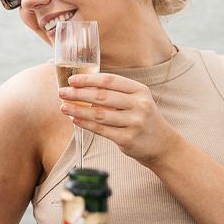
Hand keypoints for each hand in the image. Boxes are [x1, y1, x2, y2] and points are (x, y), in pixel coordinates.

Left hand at [59, 72, 182, 165]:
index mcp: (140, 90)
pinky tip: (74, 119)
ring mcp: (134, 123)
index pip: (110, 81)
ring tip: (63, 106)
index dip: (89, 79)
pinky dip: (85, 124)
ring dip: (78, 110)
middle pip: (102, 97)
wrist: (162, 144)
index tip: (72, 80)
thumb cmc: (142, 118)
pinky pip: (101, 130)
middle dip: (78, 94)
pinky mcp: (127, 139)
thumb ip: (115, 94)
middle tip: (62, 92)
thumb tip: (82, 88)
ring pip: (99, 114)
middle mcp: (139, 105)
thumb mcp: (136, 100)